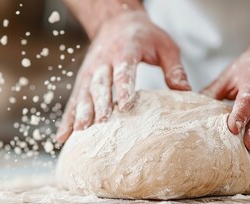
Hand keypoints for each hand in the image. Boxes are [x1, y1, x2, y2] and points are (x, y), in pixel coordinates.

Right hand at [57, 11, 189, 142]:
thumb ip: (174, 69)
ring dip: (81, 113)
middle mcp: (103, 62)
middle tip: (102, 123)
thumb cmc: (144, 36)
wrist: (116, 21)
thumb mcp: (164, 45)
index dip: (124, 87)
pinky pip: (74, 101)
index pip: (124, 70)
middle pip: (100, 84)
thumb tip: (186, 92)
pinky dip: (68, 118)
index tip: (126, 105)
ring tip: (80, 132)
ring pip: (83, 94)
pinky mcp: (83, 80)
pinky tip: (63, 136)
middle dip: (100, 104)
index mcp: (125, 50)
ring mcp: (90, 72)